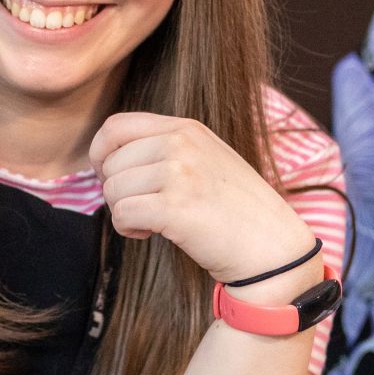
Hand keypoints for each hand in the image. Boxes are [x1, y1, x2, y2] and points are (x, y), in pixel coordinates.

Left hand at [89, 112, 314, 294]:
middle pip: (110, 162)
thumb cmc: (236, 210)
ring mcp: (179, 173)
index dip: (101, 154)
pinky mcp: (175, 207)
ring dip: (123, 213)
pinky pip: (122, 214)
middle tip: (142, 208)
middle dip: (115, 191)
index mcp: (186, 128)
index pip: (116, 126)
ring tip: (151, 223)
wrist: (272, 248)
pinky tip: (150, 234)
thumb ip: (166, 148)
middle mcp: (181, 144)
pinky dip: (128, 230)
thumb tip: (107, 157)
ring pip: (113, 190)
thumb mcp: (205, 159)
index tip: (112, 178)